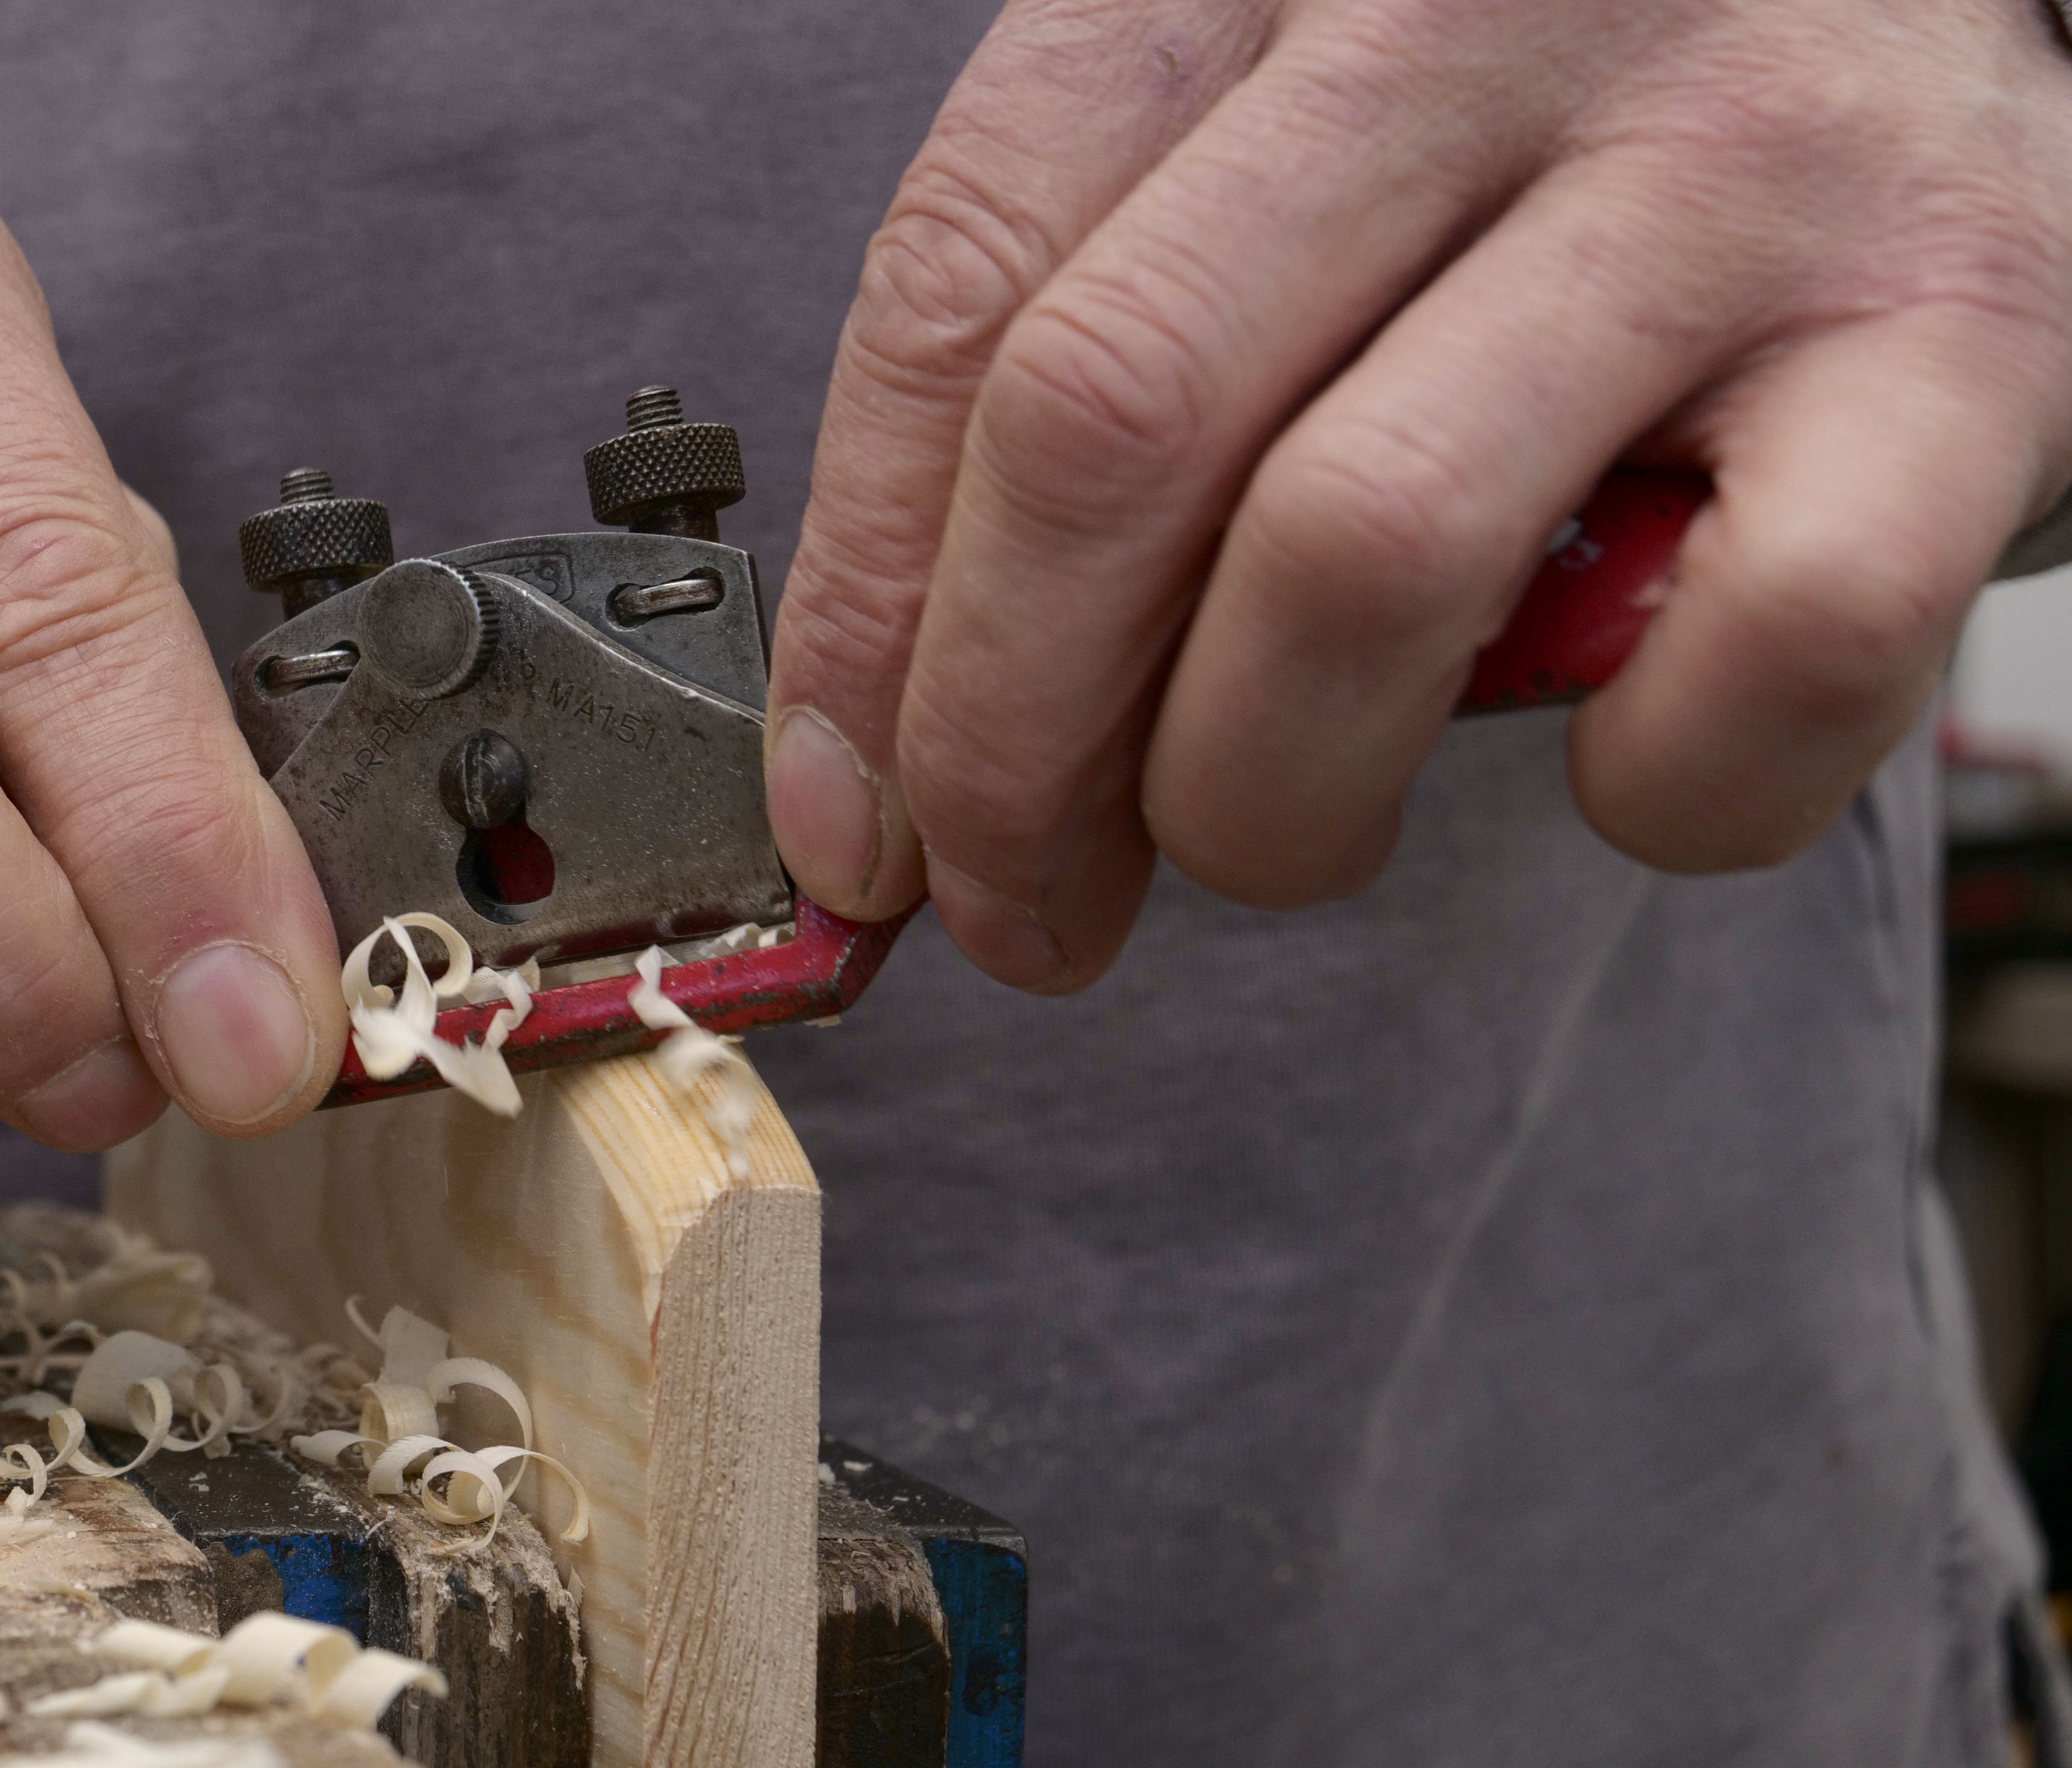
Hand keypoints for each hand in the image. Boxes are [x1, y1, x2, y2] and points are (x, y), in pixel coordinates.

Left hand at [769, 0, 2071, 989]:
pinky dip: (1650, 790)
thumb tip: (885, 776)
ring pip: (1367, 553)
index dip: (863, 608)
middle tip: (1021, 906)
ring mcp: (1732, 161)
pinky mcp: (1972, 327)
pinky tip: (1616, 762)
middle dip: (1013, 747)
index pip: (956, 292)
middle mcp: (1472, 13)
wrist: (1904, 2)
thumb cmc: (1535, 145)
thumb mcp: (1260, 179)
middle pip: (1111, 423)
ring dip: (1260, 797)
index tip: (844, 822)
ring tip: (1273, 837)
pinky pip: (1757, 651)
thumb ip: (1079, 387)